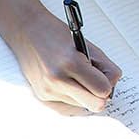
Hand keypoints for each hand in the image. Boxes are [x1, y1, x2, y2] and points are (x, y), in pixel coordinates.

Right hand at [5, 5, 123, 113]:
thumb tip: (111, 89)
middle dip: (99, 94)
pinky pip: (68, 107)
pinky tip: (67, 83)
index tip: (104, 76)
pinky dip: (72, 97)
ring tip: (74, 76)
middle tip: (95, 81)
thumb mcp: (88, 46)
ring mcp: (48, 90)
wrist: (26, 32)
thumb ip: (106, 68)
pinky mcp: (42, 96)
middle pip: (96, 105)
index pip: (103, 90)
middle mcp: (57, 80)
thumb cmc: (57, 35)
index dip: (108, 83)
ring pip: (82, 107)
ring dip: (83, 94)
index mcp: (71, 63)